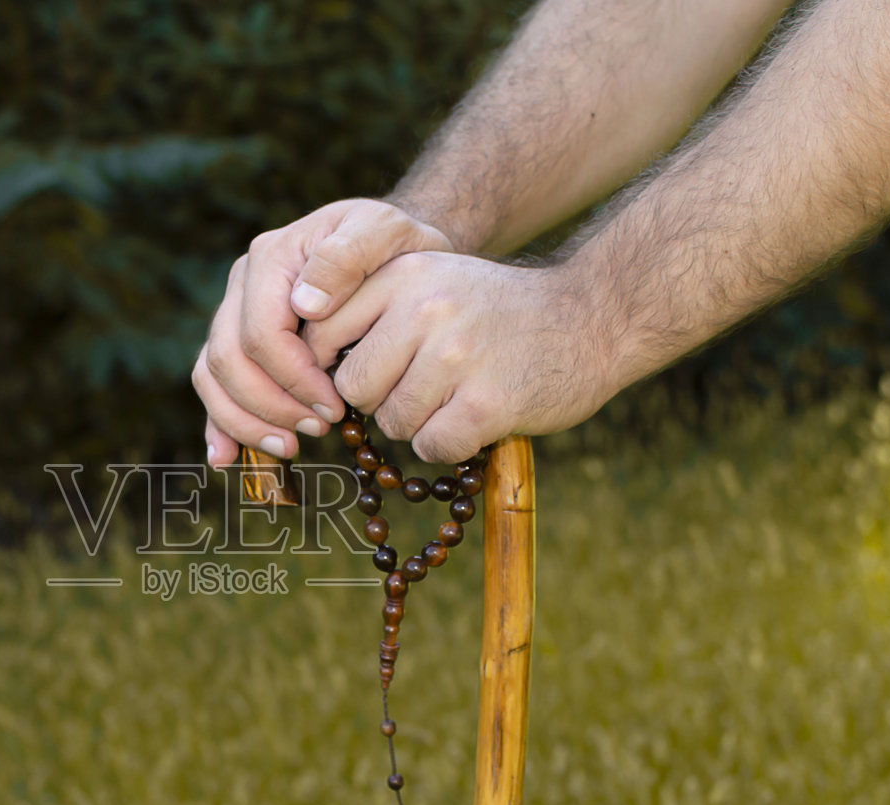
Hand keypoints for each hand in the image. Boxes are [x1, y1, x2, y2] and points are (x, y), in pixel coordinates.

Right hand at [191, 199, 454, 467]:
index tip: (336, 407)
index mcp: (272, 258)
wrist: (395, 255)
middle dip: (271, 405)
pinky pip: (213, 386)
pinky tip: (226, 458)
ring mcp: (234, 315)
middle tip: (319, 428)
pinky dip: (219, 424)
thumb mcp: (385, 233)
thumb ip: (348, 254)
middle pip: (229, 359)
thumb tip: (305, 305)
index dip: (294, 379)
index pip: (262, 333)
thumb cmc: (394, 248)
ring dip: (246, 421)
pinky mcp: (238, 343)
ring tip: (290, 446)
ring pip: (213, 377)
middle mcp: (242, 285)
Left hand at [301, 252, 613, 461]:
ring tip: (457, 396)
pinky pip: (432, 446)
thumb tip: (297, 366)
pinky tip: (476, 417)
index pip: (321, 337)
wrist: (593, 320)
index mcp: (403, 273)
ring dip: (418, 423)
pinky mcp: (487, 402)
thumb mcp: (431, 280)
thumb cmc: (496, 312)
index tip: (361, 377)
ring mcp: (457, 355)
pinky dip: (449, 444)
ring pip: (391, 422)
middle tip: (423, 388)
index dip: (330, 370)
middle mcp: (426, 307)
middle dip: (379, 401)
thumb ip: (370, 306)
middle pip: (353, 388)